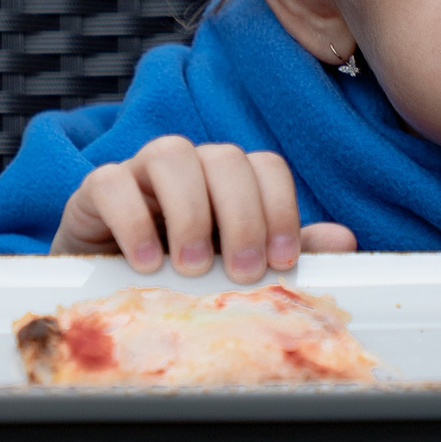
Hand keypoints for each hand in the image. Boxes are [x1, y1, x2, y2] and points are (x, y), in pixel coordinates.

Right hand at [52, 136, 356, 279]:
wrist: (107, 288)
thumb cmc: (179, 272)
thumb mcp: (234, 266)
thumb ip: (284, 249)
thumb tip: (344, 240)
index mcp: (229, 178)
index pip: (266, 167)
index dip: (280, 209)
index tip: (280, 263)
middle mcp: (190, 165)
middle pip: (226, 158)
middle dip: (242, 216)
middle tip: (241, 272)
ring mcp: (141, 171)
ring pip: (172, 154)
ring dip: (190, 211)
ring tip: (191, 267)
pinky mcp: (96, 189)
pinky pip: (112, 181)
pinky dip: (132, 220)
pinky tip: (145, 263)